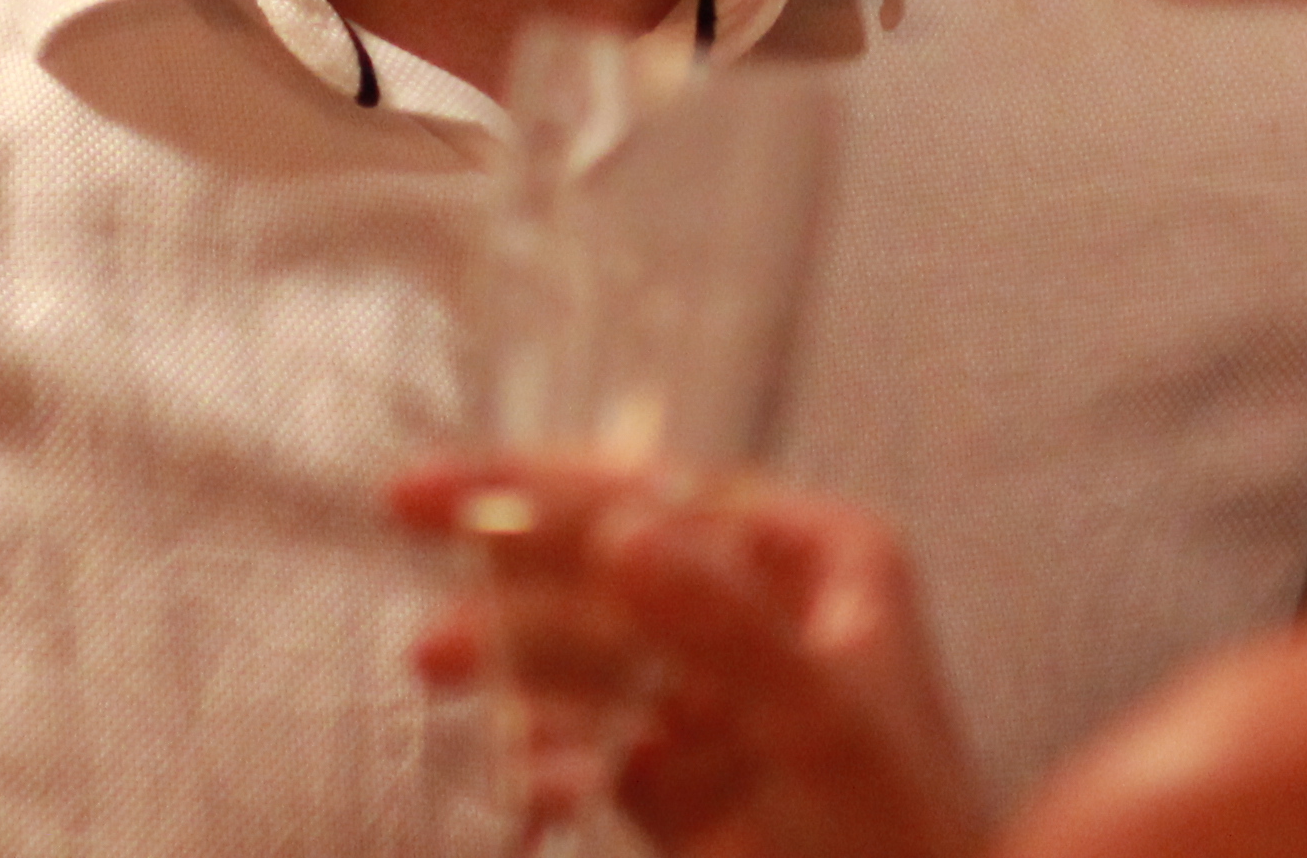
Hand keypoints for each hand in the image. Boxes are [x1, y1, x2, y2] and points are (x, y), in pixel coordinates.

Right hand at [394, 458, 986, 857]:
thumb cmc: (905, 841)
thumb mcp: (818, 726)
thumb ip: (721, 627)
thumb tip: (620, 532)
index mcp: (819, 559)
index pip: (660, 498)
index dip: (542, 484)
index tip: (437, 488)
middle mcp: (768, 611)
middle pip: (612, 559)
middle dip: (514, 554)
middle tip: (402, 519)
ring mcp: (720, 696)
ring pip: (592, 648)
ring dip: (516, 653)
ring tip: (437, 664)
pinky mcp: (686, 781)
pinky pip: (595, 743)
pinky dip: (551, 754)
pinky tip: (535, 787)